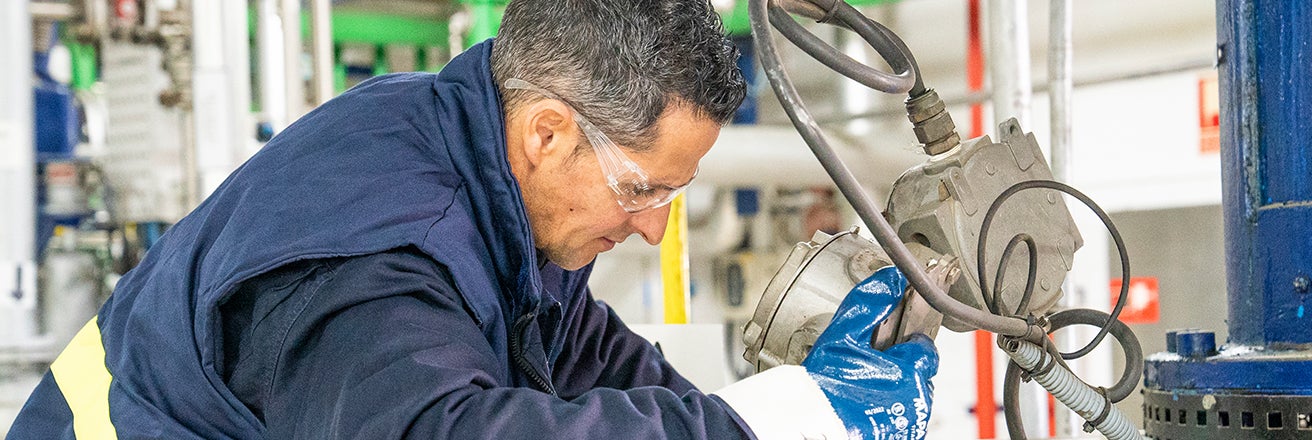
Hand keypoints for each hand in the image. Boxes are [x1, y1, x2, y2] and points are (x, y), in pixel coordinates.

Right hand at [713, 266, 938, 439]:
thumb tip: (891, 278)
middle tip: (869, 366)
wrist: (809, 425)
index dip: (904, 343)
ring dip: (895, 389)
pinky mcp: (900, 436)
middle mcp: (917, 399)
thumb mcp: (842, 333)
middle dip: (900, 366)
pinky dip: (888, 410)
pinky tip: (864, 405)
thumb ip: (870, 302)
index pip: (925, 348)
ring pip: (912, 396)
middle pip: (920, 373)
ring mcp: (910, 422)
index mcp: (911, 370)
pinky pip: (902, 417)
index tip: (886, 345)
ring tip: (863, 387)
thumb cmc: (823, 385)